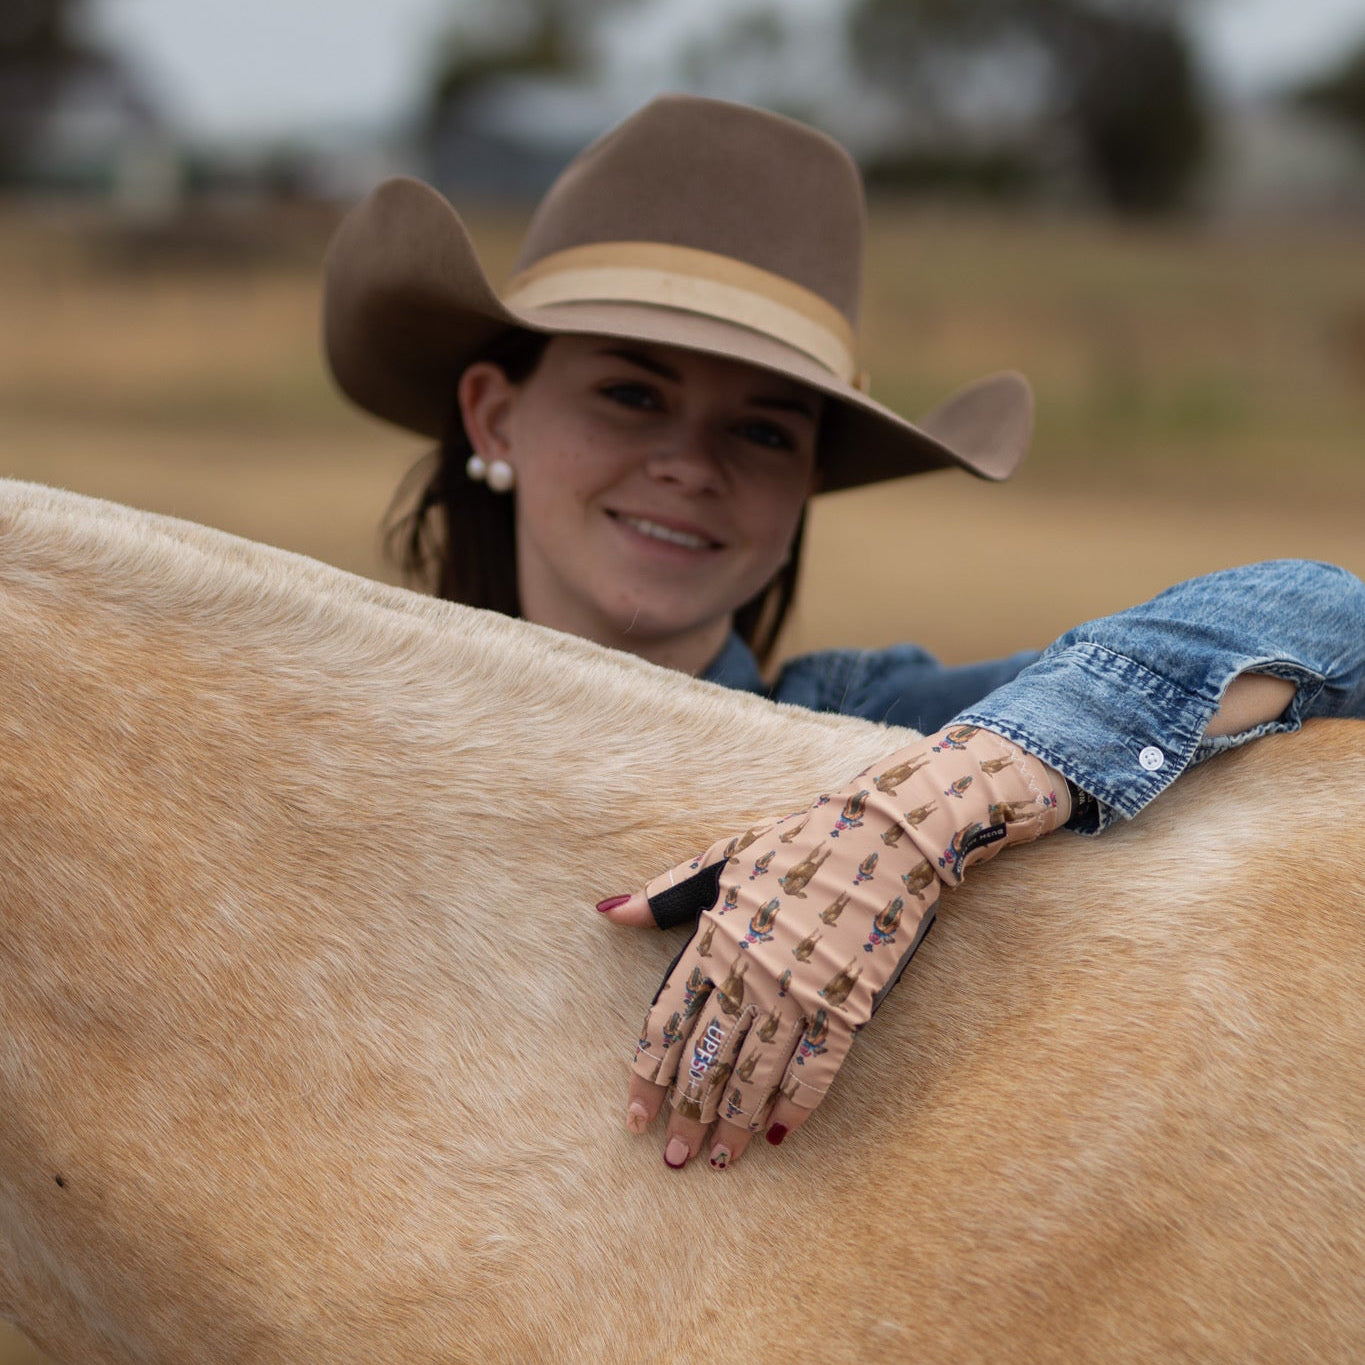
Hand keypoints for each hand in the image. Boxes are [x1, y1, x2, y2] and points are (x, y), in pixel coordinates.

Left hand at [600, 725, 1068, 1169]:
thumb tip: (606, 912)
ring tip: (718, 1161)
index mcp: (714, 937)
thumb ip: (667, 894)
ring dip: (734, 1121)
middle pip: (709, 1058)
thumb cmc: (797, 842)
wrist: (884, 836)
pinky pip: (815, 1069)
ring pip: (756, 1073)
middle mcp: (750, 973)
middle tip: (675, 1158)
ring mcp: (799, 992)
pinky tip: (778, 1135)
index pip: (669, 1021)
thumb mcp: (724, 856)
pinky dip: (796, 1105)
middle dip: (688, 1114)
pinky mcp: (846, 1005)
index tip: (635, 1116)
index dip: (649, 1074)